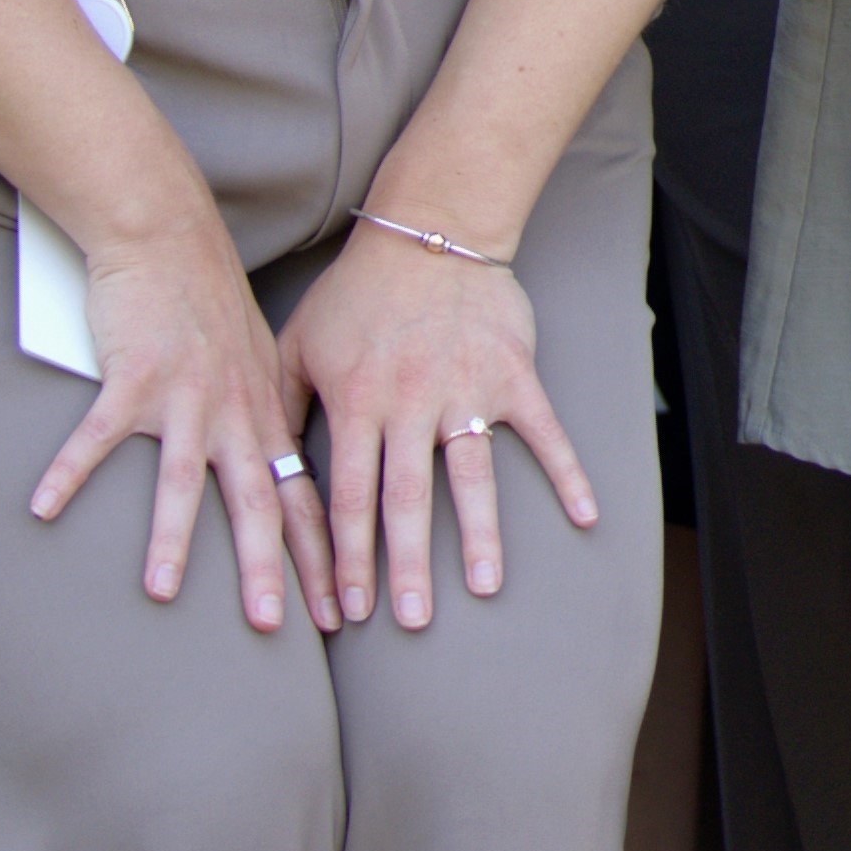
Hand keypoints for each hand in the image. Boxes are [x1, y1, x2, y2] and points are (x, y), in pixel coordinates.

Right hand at [27, 226, 327, 631]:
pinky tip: (43, 510)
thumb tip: (281, 473)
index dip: (323, 558)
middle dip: (268, 567)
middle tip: (273, 625)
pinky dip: (69, 473)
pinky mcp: (134, 376)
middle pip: (257, 502)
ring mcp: (185, 396)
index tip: (339, 615)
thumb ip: (265, 418)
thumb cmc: (207, 303)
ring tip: (164, 593)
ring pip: (183, 480)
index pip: (303, 500)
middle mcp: (234, 412)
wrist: (168, 236)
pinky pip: (97, 436)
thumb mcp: (257, 362)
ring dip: (173, 538)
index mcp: (264, 415)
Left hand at [290, 213, 601, 630]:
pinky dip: (566, 473)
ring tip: (484, 587)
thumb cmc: (355, 292)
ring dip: (479, 535)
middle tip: (411, 621)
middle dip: (406, 566)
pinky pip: (543, 431)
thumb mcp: (297, 344)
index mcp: (355, 401)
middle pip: (408, 499)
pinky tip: (584, 517)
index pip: (349, 496)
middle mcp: (410, 403)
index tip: (349, 610)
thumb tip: (266, 475)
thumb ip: (283, 411)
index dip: (347, 558)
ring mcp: (465, 389)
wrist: (430, 229)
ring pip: (472, 475)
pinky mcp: (512, 374)